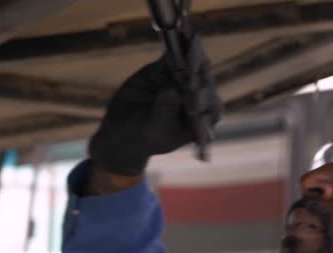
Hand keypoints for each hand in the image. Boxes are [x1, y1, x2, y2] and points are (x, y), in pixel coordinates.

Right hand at [88, 36, 221, 176]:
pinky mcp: (169, 69)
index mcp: (202, 119)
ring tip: (189, 38)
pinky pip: (174, 55)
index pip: (210, 104)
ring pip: (190, 64)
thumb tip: (172, 92)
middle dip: (199, 67)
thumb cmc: (143, 138)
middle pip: (203, 80)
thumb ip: (164, 112)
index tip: (200, 82)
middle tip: (197, 54)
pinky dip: (175, 46)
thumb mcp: (153, 129)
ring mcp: (184, 82)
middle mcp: (197, 99)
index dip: (206, 91)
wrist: (122, 130)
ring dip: (190, 51)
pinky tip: (176, 36)